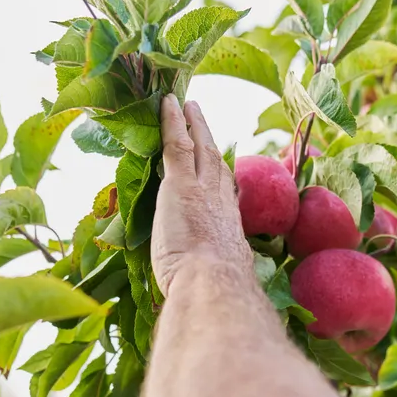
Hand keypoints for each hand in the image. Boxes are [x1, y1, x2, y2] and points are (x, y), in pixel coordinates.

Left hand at [151, 95, 253, 296]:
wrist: (211, 284)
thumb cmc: (210, 294)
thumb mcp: (214, 284)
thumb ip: (207, 278)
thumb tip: (197, 293)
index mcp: (229, 231)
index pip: (226, 199)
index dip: (222, 181)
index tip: (222, 170)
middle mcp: (221, 206)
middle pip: (217, 166)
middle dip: (211, 143)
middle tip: (204, 122)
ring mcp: (202, 192)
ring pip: (200, 149)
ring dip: (194, 125)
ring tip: (188, 105)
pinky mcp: (180, 185)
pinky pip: (177, 144)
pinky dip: (173, 122)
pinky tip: (167, 103)